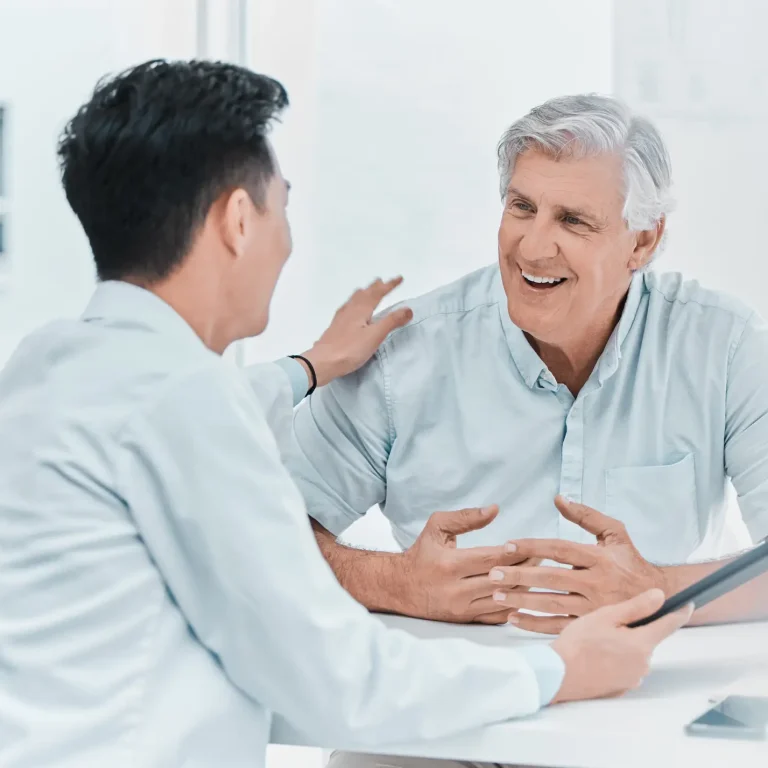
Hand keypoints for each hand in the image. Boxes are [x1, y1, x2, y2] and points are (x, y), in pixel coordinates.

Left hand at [299, 277, 412, 387]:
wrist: (322, 362)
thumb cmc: (350, 349)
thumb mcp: (375, 336)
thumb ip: (392, 322)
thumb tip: (408, 309)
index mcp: (361, 309)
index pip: (378, 293)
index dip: (389, 285)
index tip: (400, 279)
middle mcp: (350, 309)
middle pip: (364, 293)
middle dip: (375, 287)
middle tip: (382, 281)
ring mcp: (340, 318)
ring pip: (353, 299)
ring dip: (363, 292)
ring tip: (366, 290)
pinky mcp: (335, 327)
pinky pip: (346, 308)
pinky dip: (353, 303)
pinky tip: (349, 309)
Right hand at [398, 505, 539, 624]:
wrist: (400, 588)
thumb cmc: (422, 553)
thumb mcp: (437, 527)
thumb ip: (465, 517)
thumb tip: (494, 509)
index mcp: (450, 565)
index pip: (490, 559)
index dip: (513, 552)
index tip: (532, 545)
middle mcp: (456, 590)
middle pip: (501, 580)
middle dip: (525, 569)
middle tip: (544, 557)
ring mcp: (462, 609)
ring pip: (503, 600)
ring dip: (524, 587)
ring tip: (540, 574)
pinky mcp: (466, 621)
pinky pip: (498, 617)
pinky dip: (515, 606)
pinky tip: (526, 594)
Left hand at [489, 496, 666, 633]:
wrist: (660, 599)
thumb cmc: (631, 561)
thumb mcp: (615, 533)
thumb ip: (586, 515)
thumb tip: (558, 497)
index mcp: (599, 558)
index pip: (559, 549)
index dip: (532, 547)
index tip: (507, 545)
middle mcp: (595, 583)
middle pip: (551, 578)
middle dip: (519, 576)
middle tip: (493, 574)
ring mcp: (593, 608)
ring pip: (551, 604)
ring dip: (522, 600)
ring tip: (496, 596)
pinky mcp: (591, 626)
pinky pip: (558, 627)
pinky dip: (534, 625)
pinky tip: (512, 618)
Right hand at [550, 588, 692, 702]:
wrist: (558, 674)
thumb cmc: (579, 644)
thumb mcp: (606, 616)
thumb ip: (636, 607)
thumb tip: (659, 596)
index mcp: (642, 644)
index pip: (669, 625)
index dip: (679, 612)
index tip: (688, 604)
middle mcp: (643, 665)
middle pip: (647, 640)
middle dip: (634, 630)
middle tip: (607, 624)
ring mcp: (632, 679)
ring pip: (635, 655)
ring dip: (623, 646)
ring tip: (596, 642)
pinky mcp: (621, 689)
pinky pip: (625, 669)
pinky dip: (615, 661)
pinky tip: (596, 657)